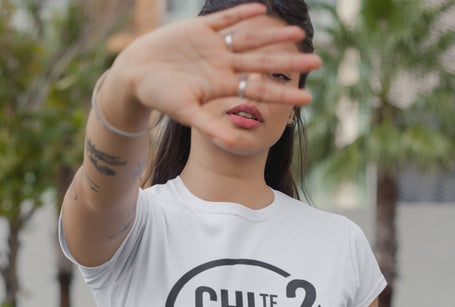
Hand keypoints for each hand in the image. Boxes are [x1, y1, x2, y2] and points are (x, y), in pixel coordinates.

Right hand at [110, 3, 320, 146]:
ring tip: (300, 33)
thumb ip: (211, 125)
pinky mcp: (199, 29)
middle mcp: (223, 67)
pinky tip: (261, 8)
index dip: (284, 92)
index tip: (308, 97)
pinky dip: (241, 13)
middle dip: (289, 61)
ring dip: (273, 35)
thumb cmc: (159, 97)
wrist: (136, 75)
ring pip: (250, 40)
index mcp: (223, 87)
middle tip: (319, 62)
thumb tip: (235, 144)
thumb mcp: (187, 112)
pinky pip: (226, 19)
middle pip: (263, 63)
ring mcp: (213, 48)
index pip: (260, 90)